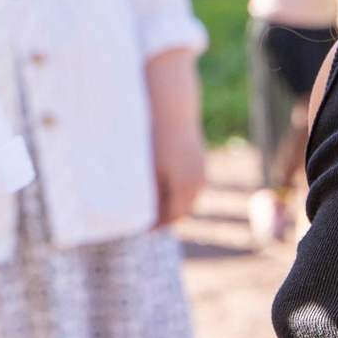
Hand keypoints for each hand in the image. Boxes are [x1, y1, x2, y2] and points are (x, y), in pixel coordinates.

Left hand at [146, 48, 206, 226]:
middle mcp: (199, 183)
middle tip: (141, 219)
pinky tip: (156, 183)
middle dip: (161, 215)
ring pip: (184, 197)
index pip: (172, 217)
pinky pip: (186, 183)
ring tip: (146, 202)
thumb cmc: (155, 140)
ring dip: (168, 201)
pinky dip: (173, 188)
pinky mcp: (198, 161)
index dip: (154, 225)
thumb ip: (146, 196)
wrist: (173, 109)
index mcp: (187, 188)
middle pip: (180, 209)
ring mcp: (201, 172)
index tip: (137, 227)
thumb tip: (136, 215)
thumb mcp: (146, 172)